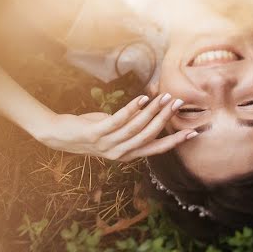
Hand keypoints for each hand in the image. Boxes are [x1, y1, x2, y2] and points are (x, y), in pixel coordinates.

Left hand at [32, 93, 196, 161]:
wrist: (60, 136)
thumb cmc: (89, 130)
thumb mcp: (113, 130)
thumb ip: (130, 126)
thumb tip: (148, 112)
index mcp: (126, 154)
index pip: (156, 149)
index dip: (174, 141)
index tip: (193, 133)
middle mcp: (119, 153)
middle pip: (149, 135)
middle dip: (165, 119)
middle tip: (178, 104)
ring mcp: (107, 144)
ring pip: (136, 127)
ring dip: (152, 111)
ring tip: (164, 97)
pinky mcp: (96, 133)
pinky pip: (118, 120)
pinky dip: (132, 108)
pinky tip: (143, 98)